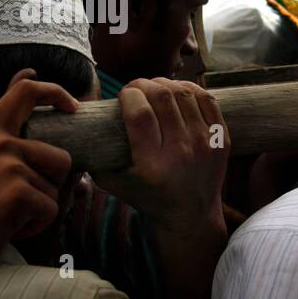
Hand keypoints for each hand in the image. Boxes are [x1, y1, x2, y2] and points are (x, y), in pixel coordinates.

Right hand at [0, 69, 76, 267]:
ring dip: (41, 207)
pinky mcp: (18, 191)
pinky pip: (51, 210)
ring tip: (8, 213)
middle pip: (62, 157)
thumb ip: (6, 122)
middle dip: (52, 185)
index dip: (57, 93)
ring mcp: (9, 165)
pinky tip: (8, 226)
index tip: (73, 107)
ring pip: (57, 188)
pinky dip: (36, 225)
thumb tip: (28, 71)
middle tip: (18, 202)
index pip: (27, 91)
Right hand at [90, 78, 229, 233]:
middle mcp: (182, 152)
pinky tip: (177, 90)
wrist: (190, 214)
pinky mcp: (222, 140)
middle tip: (136, 88)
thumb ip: (93, 155)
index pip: (139, 113)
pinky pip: (208, 100)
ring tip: (154, 88)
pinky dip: (190, 89)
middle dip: (144, 84)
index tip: (123, 95)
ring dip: (165, 83)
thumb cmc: (146, 196)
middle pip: (163, 97)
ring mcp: (206, 144)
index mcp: (153, 164)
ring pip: (185, 94)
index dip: (128, 94)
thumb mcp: (112, 182)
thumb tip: (75, 120)